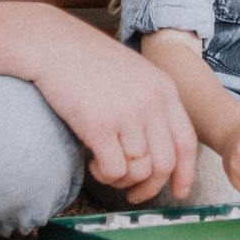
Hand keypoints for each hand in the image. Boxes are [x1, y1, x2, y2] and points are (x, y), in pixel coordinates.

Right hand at [22, 18, 196, 202]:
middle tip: (135, 194)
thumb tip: (156, 148)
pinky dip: (105, 175)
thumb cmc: (87, 60)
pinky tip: (93, 162)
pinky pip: (114, 170)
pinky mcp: (99, 125)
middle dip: (151, 187)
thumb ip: (151, 104)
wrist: (52, 45)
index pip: (187, 142)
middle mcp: (151, 102)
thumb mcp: (134, 74)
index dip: (185, 173)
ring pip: (139, 171)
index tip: (178, 191)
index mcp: (164, 89)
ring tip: (106, 169)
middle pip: (165, 163)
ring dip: (122, 180)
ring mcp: (126, 114)